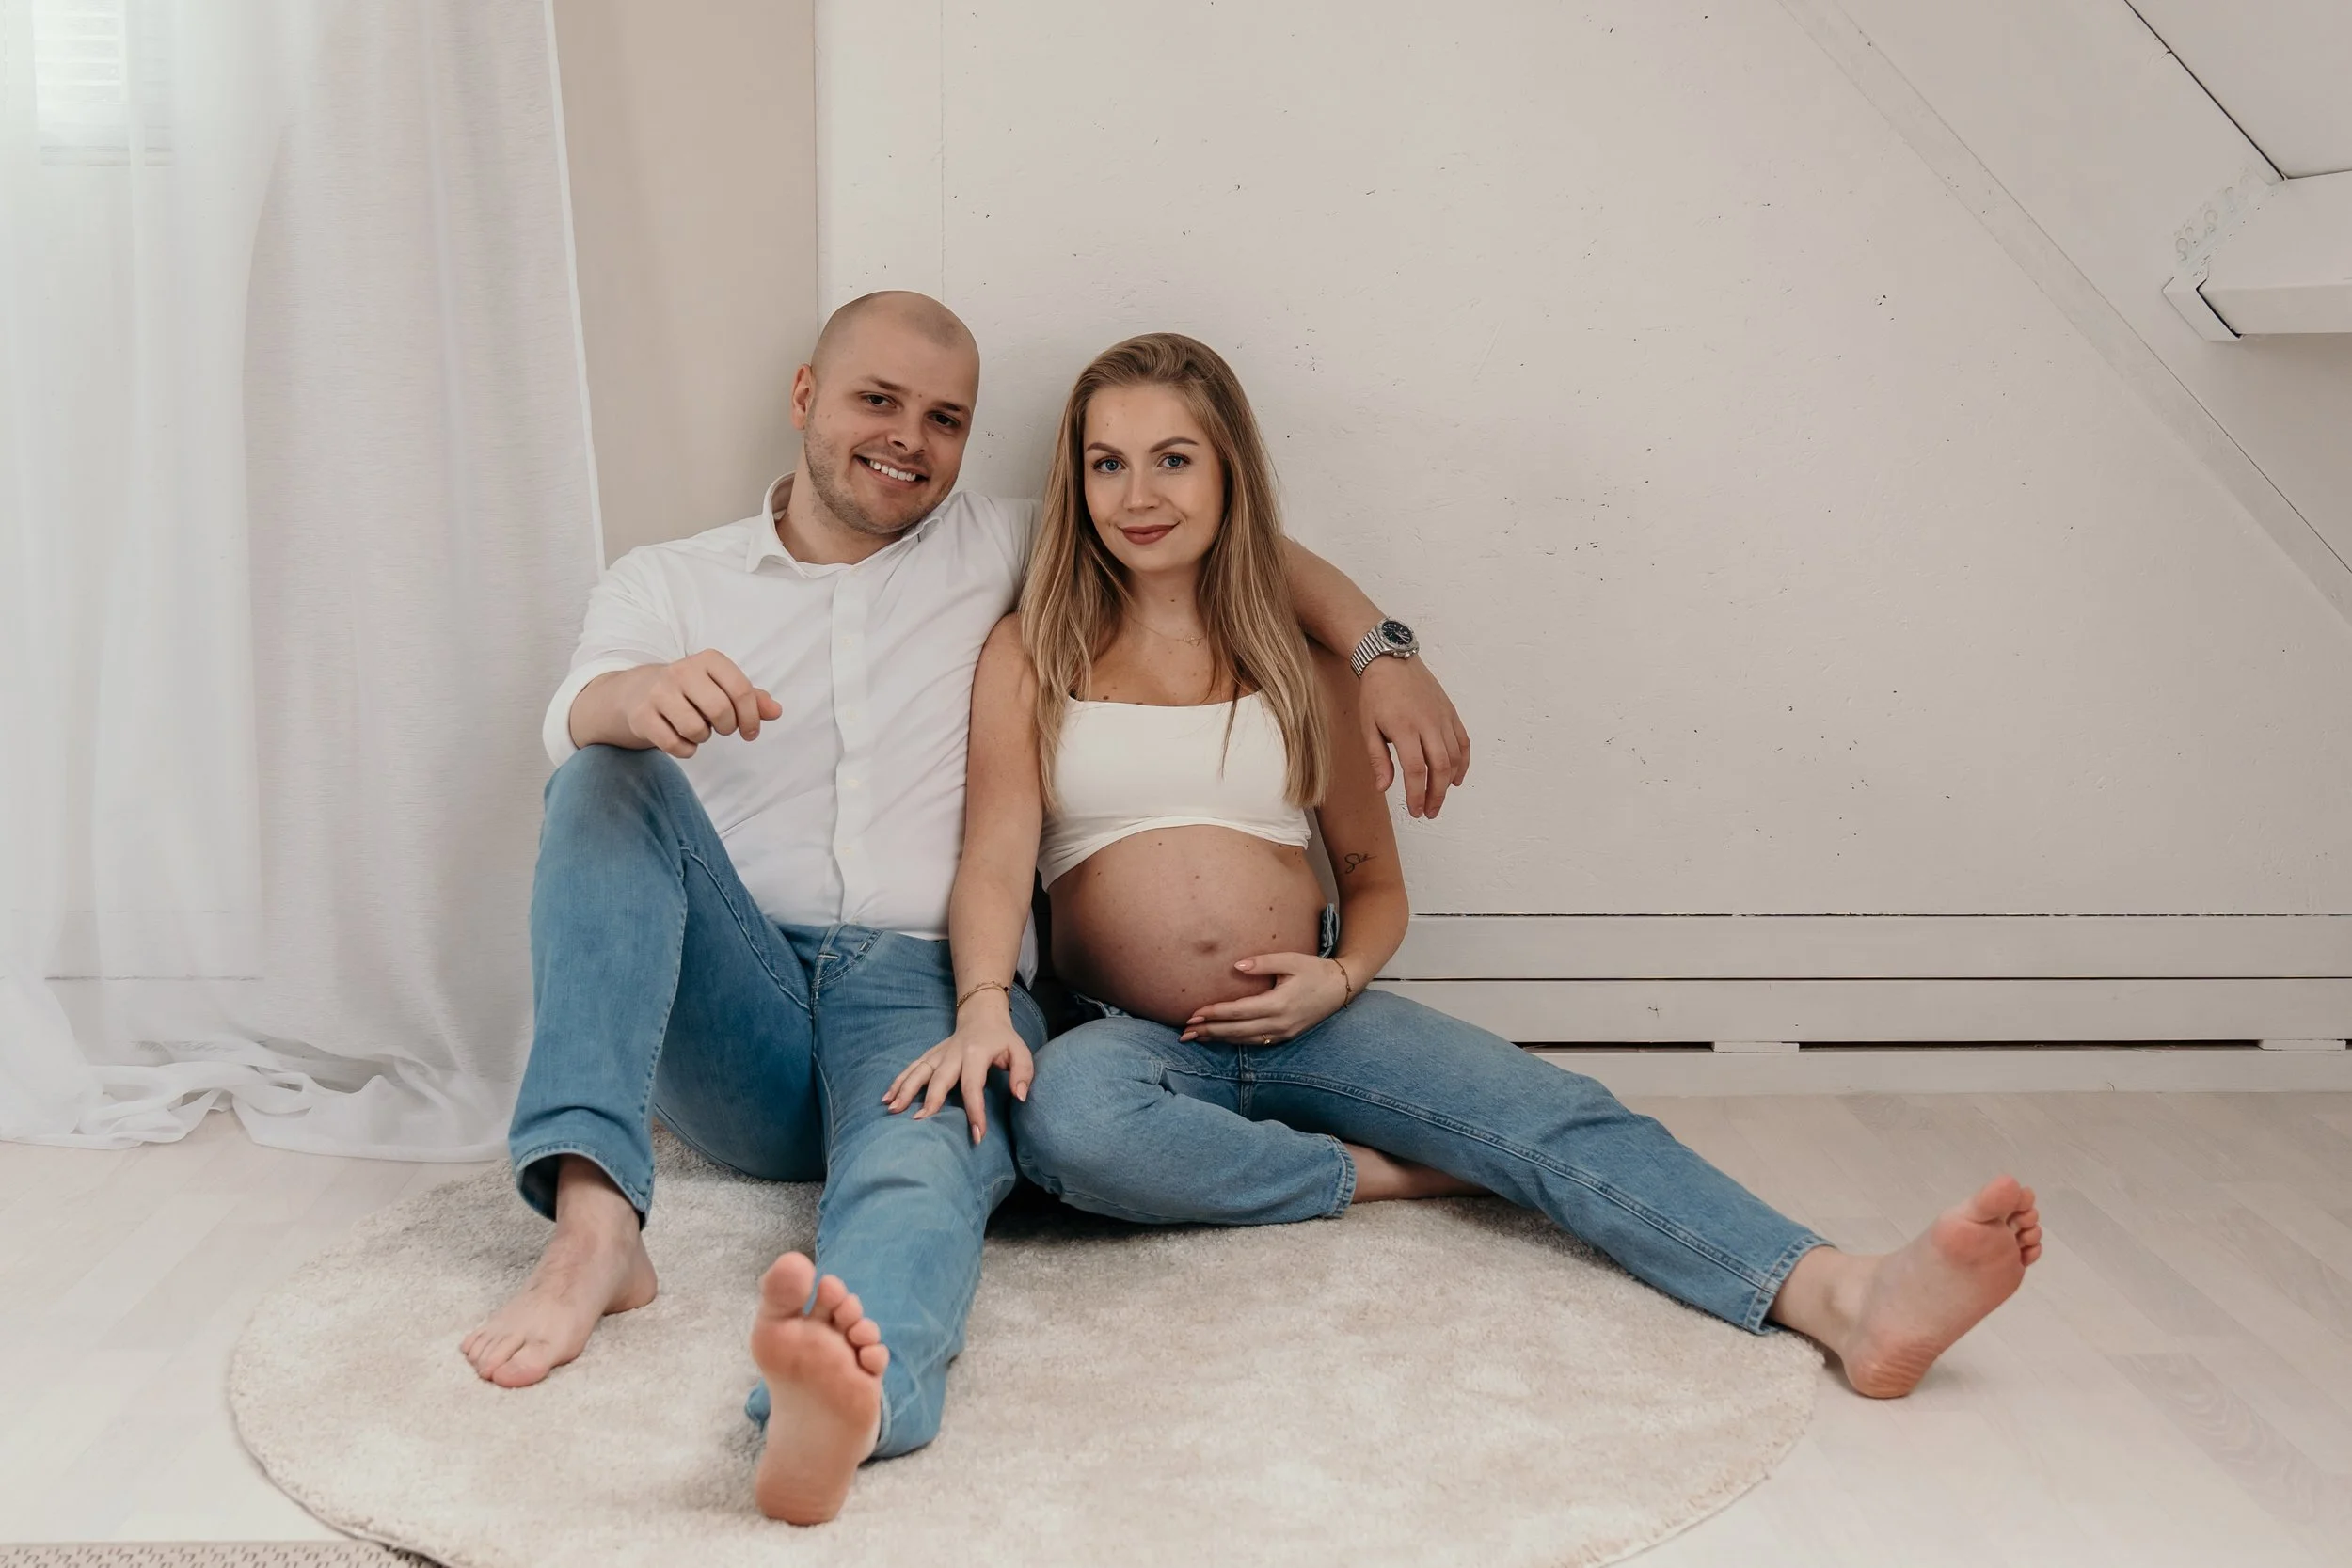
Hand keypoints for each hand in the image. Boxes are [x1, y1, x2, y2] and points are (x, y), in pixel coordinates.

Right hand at [619, 650, 781, 758]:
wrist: (638, 692)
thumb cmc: (692, 691)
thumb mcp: (722, 687)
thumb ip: (752, 698)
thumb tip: (776, 711)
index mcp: (709, 660)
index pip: (741, 690)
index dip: (751, 718)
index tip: (750, 732)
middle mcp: (682, 671)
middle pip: (720, 710)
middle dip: (727, 728)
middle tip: (722, 728)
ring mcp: (659, 692)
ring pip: (695, 729)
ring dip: (703, 737)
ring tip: (698, 728)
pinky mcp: (642, 715)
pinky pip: (675, 745)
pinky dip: (685, 750)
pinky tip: (682, 739)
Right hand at [881, 1013, 1034, 1144]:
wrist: (982, 1017)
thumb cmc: (1003, 1041)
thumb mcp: (1021, 1052)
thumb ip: (1023, 1073)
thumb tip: (1020, 1096)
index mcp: (976, 1054)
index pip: (973, 1086)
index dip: (975, 1111)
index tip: (977, 1135)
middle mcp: (952, 1053)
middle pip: (939, 1078)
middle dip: (930, 1100)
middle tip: (920, 1122)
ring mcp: (938, 1053)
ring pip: (918, 1072)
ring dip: (905, 1090)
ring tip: (893, 1110)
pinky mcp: (929, 1055)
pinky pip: (911, 1068)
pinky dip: (897, 1082)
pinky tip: (886, 1098)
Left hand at [1181, 952, 1351, 1044]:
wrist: (1341, 988)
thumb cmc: (1315, 970)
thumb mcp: (1291, 960)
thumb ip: (1262, 963)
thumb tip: (1235, 967)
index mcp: (1278, 1003)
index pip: (1238, 1012)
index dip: (1214, 1014)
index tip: (1193, 1014)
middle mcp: (1279, 1023)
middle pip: (1236, 1030)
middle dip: (1209, 1031)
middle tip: (1184, 1033)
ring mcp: (1283, 1032)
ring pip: (1244, 1040)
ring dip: (1219, 1039)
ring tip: (1197, 1038)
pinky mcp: (1286, 1036)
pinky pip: (1256, 1042)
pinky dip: (1236, 1041)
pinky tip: (1221, 1038)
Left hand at [1357, 657, 1469, 818]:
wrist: (1391, 660)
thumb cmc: (1376, 694)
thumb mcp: (1368, 727)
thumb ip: (1377, 758)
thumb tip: (1383, 788)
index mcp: (1404, 727)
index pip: (1415, 770)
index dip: (1417, 795)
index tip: (1415, 811)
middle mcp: (1428, 723)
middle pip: (1440, 767)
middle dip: (1436, 795)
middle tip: (1429, 812)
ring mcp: (1442, 717)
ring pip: (1454, 756)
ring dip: (1449, 782)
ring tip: (1438, 798)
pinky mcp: (1450, 713)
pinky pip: (1462, 742)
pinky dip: (1463, 762)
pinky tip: (1456, 778)